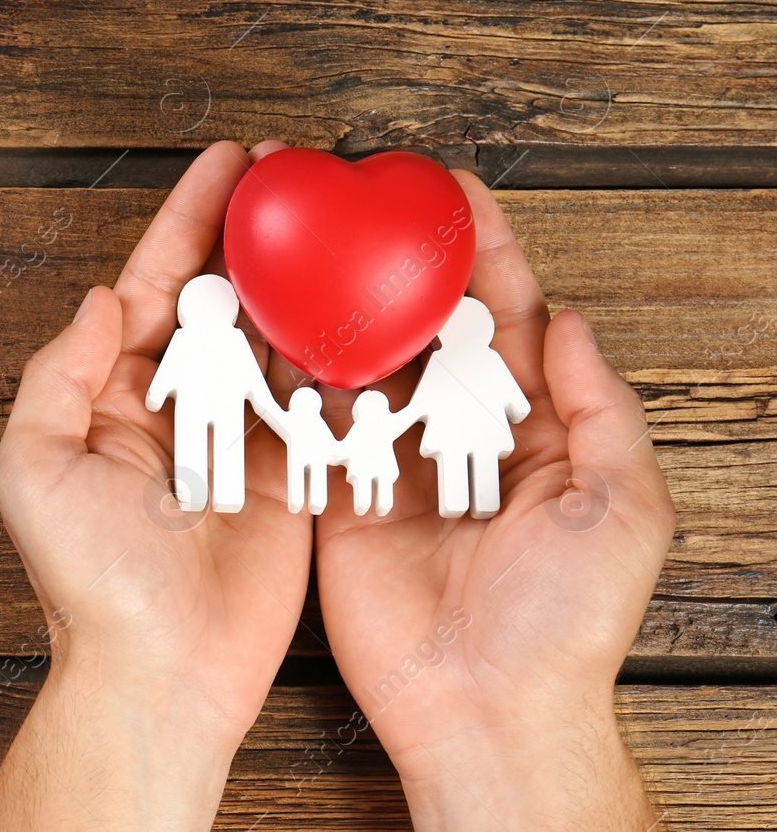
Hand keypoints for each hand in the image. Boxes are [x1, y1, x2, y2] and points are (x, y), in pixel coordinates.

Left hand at [0, 141, 313, 830]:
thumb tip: (100, 298)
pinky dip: (342, 348)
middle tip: (297, 173)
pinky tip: (369, 297)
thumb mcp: (36, 468)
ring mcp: (239, 432)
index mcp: (114, 391)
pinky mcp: (293, 471)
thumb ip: (59, 374)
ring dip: (303, 276)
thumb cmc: (88, 580)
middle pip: (223, 294)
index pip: (152, 283)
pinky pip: (321, 396)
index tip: (229, 166)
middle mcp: (179, 401)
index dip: (189, 221)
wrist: (161, 671)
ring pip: (276, 334)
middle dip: (256, 232)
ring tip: (340, 217)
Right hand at [308, 162, 675, 829]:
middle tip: (360, 200)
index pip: (504, 313)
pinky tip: (277, 322)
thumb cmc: (565, 621)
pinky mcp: (337, 493)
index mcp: (530, 424)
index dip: (480, 249)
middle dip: (394, 260)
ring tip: (309, 244)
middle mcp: (456, 430)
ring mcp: (393, 459)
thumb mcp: (620, 506)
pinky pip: (313, 421)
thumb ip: (600, 409)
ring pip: (363, 361)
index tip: (448, 190)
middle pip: (424, 323)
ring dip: (339, 304)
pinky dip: (295, 373)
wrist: (482, 707)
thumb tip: (568, 321)